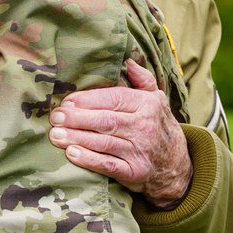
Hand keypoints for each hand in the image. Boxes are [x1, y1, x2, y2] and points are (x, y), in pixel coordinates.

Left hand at [47, 59, 191, 208]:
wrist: (176, 164)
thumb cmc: (156, 125)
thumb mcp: (156, 98)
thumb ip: (142, 79)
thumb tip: (128, 60)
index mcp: (147, 104)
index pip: (114, 98)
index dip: (88, 100)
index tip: (67, 101)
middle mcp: (145, 127)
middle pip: (106, 120)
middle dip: (77, 119)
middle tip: (56, 117)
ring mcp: (140, 151)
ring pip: (104, 142)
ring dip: (77, 138)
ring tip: (56, 135)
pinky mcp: (135, 172)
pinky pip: (109, 165)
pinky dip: (89, 160)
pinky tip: (72, 153)